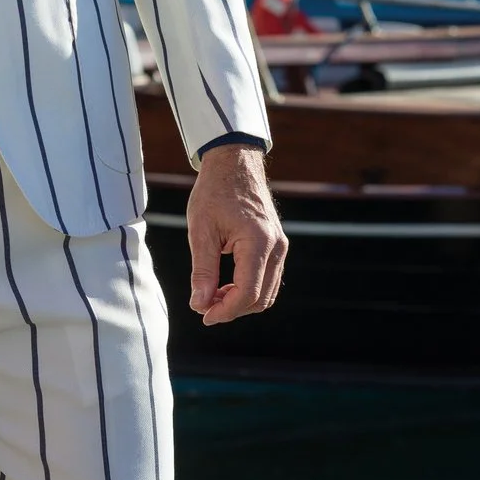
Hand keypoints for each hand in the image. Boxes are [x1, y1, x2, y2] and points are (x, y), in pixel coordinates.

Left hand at [185, 145, 285, 323]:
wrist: (234, 163)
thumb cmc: (214, 192)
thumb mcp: (201, 230)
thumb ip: (202, 270)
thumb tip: (199, 304)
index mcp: (258, 242)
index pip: (247, 293)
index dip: (225, 311)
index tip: (203, 315)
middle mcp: (276, 247)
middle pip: (260, 298)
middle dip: (232, 309)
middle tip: (203, 306)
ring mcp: (280, 246)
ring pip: (268, 292)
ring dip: (241, 301)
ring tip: (212, 295)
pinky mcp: (277, 245)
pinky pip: (268, 279)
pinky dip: (249, 289)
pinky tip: (225, 285)